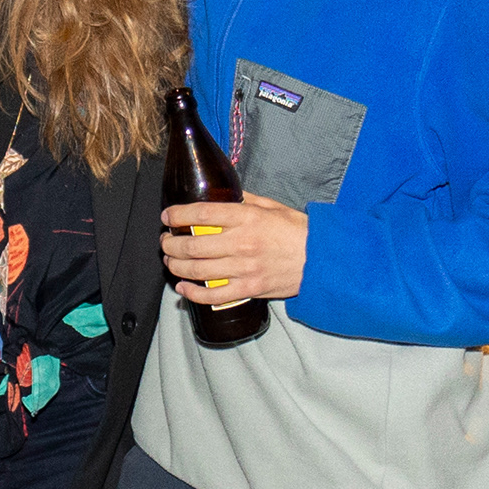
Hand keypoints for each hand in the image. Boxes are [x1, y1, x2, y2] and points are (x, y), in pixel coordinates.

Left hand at [161, 194, 308, 304]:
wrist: (322, 259)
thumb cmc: (297, 232)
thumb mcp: (272, 207)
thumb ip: (245, 200)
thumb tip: (223, 193)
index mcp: (247, 218)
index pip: (201, 214)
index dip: (178, 215)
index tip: (168, 217)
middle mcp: (242, 243)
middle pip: (192, 245)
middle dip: (171, 244)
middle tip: (166, 242)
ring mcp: (244, 268)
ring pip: (197, 270)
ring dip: (176, 266)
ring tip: (170, 261)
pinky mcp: (249, 288)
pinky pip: (214, 294)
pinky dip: (193, 292)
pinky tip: (183, 287)